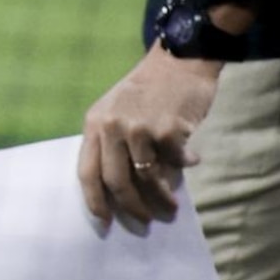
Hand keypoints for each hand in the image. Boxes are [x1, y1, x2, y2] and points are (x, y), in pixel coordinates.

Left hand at [78, 42, 224, 228]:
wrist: (180, 59)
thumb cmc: (149, 89)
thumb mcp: (118, 110)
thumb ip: (115, 143)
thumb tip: (127, 190)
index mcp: (94, 124)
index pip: (86, 172)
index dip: (94, 201)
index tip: (104, 221)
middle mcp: (111, 127)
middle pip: (116, 182)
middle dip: (131, 207)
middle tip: (145, 220)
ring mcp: (138, 128)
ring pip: (147, 178)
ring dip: (162, 198)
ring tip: (172, 207)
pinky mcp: (167, 129)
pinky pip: (175, 161)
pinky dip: (184, 166)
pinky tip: (192, 161)